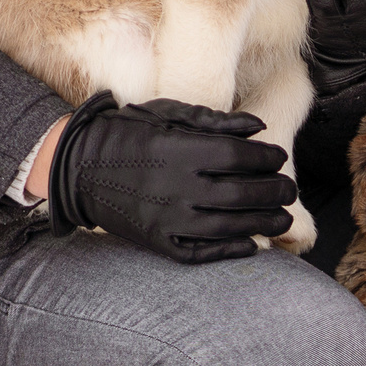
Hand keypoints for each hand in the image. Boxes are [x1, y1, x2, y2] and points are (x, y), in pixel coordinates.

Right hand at [46, 92, 299, 263]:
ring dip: (262, 224)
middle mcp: (174, 186)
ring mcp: (165, 218)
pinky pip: (200, 252)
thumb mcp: (167, 113)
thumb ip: (215, 121)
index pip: (239, 157)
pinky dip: (229, 251)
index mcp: (178, 150)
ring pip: (227, 227)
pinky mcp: (156, 241)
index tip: (279, 157)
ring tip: (281, 219)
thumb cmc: (127, 132)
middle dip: (274, 193)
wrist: (76, 166)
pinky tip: (250, 244)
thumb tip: (259, 127)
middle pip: (241, 195)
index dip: (267, 158)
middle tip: (289, 191)